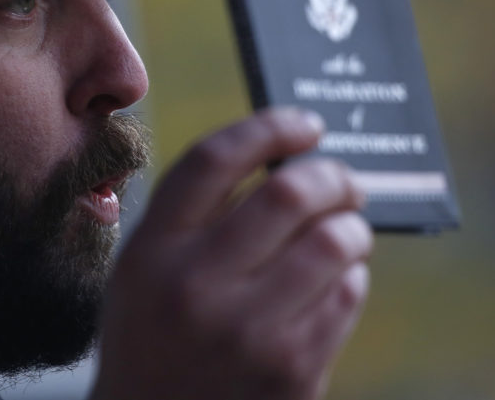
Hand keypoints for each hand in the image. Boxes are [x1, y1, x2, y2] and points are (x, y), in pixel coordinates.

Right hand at [91, 107, 371, 399]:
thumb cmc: (153, 333)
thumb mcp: (143, 267)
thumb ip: (192, 214)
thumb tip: (279, 158)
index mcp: (151, 250)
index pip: (215, 160)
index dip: (270, 128)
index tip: (305, 124)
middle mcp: (195, 286)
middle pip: (287, 194)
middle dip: (332, 176)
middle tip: (344, 182)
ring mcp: (247, 332)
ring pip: (332, 242)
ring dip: (351, 226)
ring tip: (345, 230)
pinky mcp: (292, 371)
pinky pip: (348, 295)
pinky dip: (351, 276)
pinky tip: (335, 280)